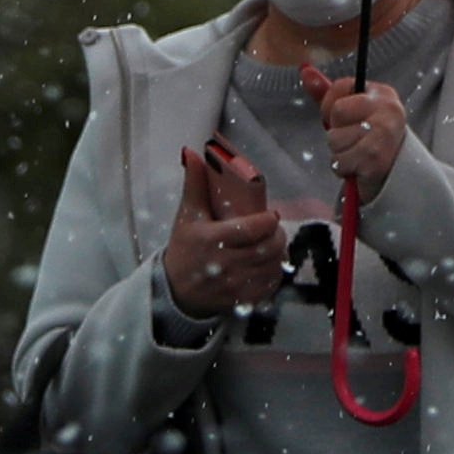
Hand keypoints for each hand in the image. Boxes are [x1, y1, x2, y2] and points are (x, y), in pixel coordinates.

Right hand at [162, 141, 280, 318]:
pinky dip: (275, 274)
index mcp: (213, 241)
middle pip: (267, 248)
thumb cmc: (185, 249)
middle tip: (274, 228)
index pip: (252, 229)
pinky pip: (270, 286)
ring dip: (278, 254)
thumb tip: (193, 153)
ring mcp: (235, 286)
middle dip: (277, 236)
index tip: (270, 214)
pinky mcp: (242, 301)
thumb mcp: (187, 216)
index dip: (268, 221)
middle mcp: (226, 265)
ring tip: (273, 243)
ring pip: (272, 267)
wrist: (176, 292)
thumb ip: (194, 184)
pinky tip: (269, 264)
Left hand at [299, 63, 407, 195]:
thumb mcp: (350, 112)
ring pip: (335, 139)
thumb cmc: (367, 141)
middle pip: (337, 111)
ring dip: (339, 152)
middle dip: (336, 131)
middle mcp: (388, 109)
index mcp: (383, 93)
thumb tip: (304, 69)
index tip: (343, 119)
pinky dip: (343, 169)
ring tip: (356, 155)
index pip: (340, 85)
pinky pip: (339, 162)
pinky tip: (357, 168)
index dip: (331, 105)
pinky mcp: (375, 160)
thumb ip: (327, 92)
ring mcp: (383, 134)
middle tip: (353, 140)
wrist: (393, 178)